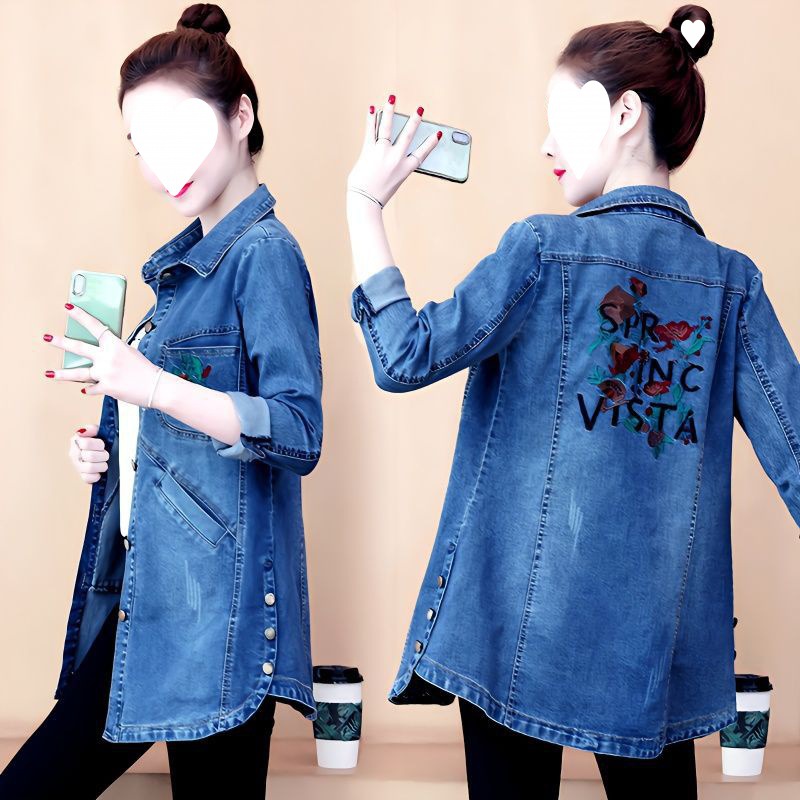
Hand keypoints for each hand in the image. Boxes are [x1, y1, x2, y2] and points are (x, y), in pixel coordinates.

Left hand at [43, 303, 159, 405]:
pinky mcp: (106, 388)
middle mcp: (107, 357)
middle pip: (79, 347)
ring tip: (50, 373)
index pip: (94, 326)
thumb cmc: (147, 371)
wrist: (157, 388)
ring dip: (62, 373)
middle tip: (47, 337)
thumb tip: (98, 355)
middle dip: (61, 342)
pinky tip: (86, 389)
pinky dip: (91, 389)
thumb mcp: (130, 353)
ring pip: (77, 373)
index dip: (80, 316)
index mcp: (115, 345)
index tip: (68, 307)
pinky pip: (92, 388)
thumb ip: (112, 352)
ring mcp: (105, 373)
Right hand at [69, 424, 108, 483]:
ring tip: (104, 462)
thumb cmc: (102, 440)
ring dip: (101, 465)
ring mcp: (77, 466)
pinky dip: (97, 476)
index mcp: (77, 441)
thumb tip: (83, 431)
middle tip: (105, 454)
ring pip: (90, 468)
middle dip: (103, 455)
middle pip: (90, 456)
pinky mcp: (82, 476)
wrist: (106, 451)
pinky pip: (88, 479)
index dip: (99, 445)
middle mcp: (74, 454)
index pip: (86, 443)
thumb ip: (92, 429)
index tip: (102, 445)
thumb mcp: (98, 431)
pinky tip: (99, 471)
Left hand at [346, 94, 440, 208]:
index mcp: (405, 169)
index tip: (438, 134)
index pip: (421, 153)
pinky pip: (370, 131)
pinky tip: (371, 108)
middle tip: (420, 110)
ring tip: (392, 99)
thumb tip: (389, 149)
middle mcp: (395, 159)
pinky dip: (370, 119)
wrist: (364, 202)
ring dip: (390, 111)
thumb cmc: (378, 195)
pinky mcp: (368, 151)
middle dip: (414, 121)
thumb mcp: (393, 182)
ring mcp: (382, 153)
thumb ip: (394, 166)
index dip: (430, 144)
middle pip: (406, 136)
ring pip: (387, 127)